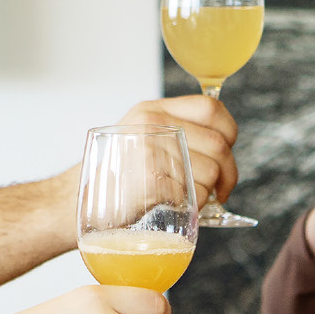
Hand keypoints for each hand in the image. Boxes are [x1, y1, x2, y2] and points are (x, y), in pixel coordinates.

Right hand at [117, 96, 240, 206]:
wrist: (85, 198)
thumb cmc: (122, 172)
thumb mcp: (143, 135)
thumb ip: (175, 129)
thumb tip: (222, 144)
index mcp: (154, 110)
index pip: (210, 108)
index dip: (229, 131)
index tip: (227, 150)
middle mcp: (152, 125)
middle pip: (216, 145)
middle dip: (228, 173)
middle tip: (223, 189)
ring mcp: (149, 152)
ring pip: (210, 172)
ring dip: (209, 192)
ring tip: (194, 196)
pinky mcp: (149, 181)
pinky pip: (194, 193)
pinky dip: (196, 204)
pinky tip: (182, 205)